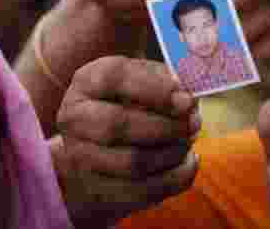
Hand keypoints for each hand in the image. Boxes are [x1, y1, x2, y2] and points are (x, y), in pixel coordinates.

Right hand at [51, 56, 201, 226]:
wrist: (99, 145)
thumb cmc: (129, 101)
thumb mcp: (142, 79)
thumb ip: (165, 80)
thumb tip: (187, 95)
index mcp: (88, 81)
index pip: (116, 78)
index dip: (155, 89)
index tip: (187, 100)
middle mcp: (76, 118)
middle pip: (118, 125)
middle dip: (165, 126)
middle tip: (194, 123)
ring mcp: (81, 157)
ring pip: (132, 163)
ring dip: (172, 153)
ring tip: (189, 141)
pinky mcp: (97, 189)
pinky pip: (142, 191)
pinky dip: (174, 178)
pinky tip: (188, 162)